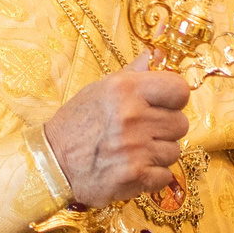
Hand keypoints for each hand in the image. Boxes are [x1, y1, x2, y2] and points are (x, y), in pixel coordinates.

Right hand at [43, 64, 191, 203]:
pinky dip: (151, 176)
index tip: (164, 105)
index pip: (179, 89)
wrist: (52, 163)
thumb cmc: (76, 124)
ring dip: (157, 154)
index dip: (174, 99)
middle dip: (165, 129)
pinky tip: (132, 168)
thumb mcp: (99, 89)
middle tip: (143, 132)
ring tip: (134, 151)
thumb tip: (153, 56)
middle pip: (180, 123)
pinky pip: (164, 175)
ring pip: (173, 151)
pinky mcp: (135, 175)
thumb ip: (131, 74)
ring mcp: (135, 148)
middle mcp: (133, 117)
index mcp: (126, 89)